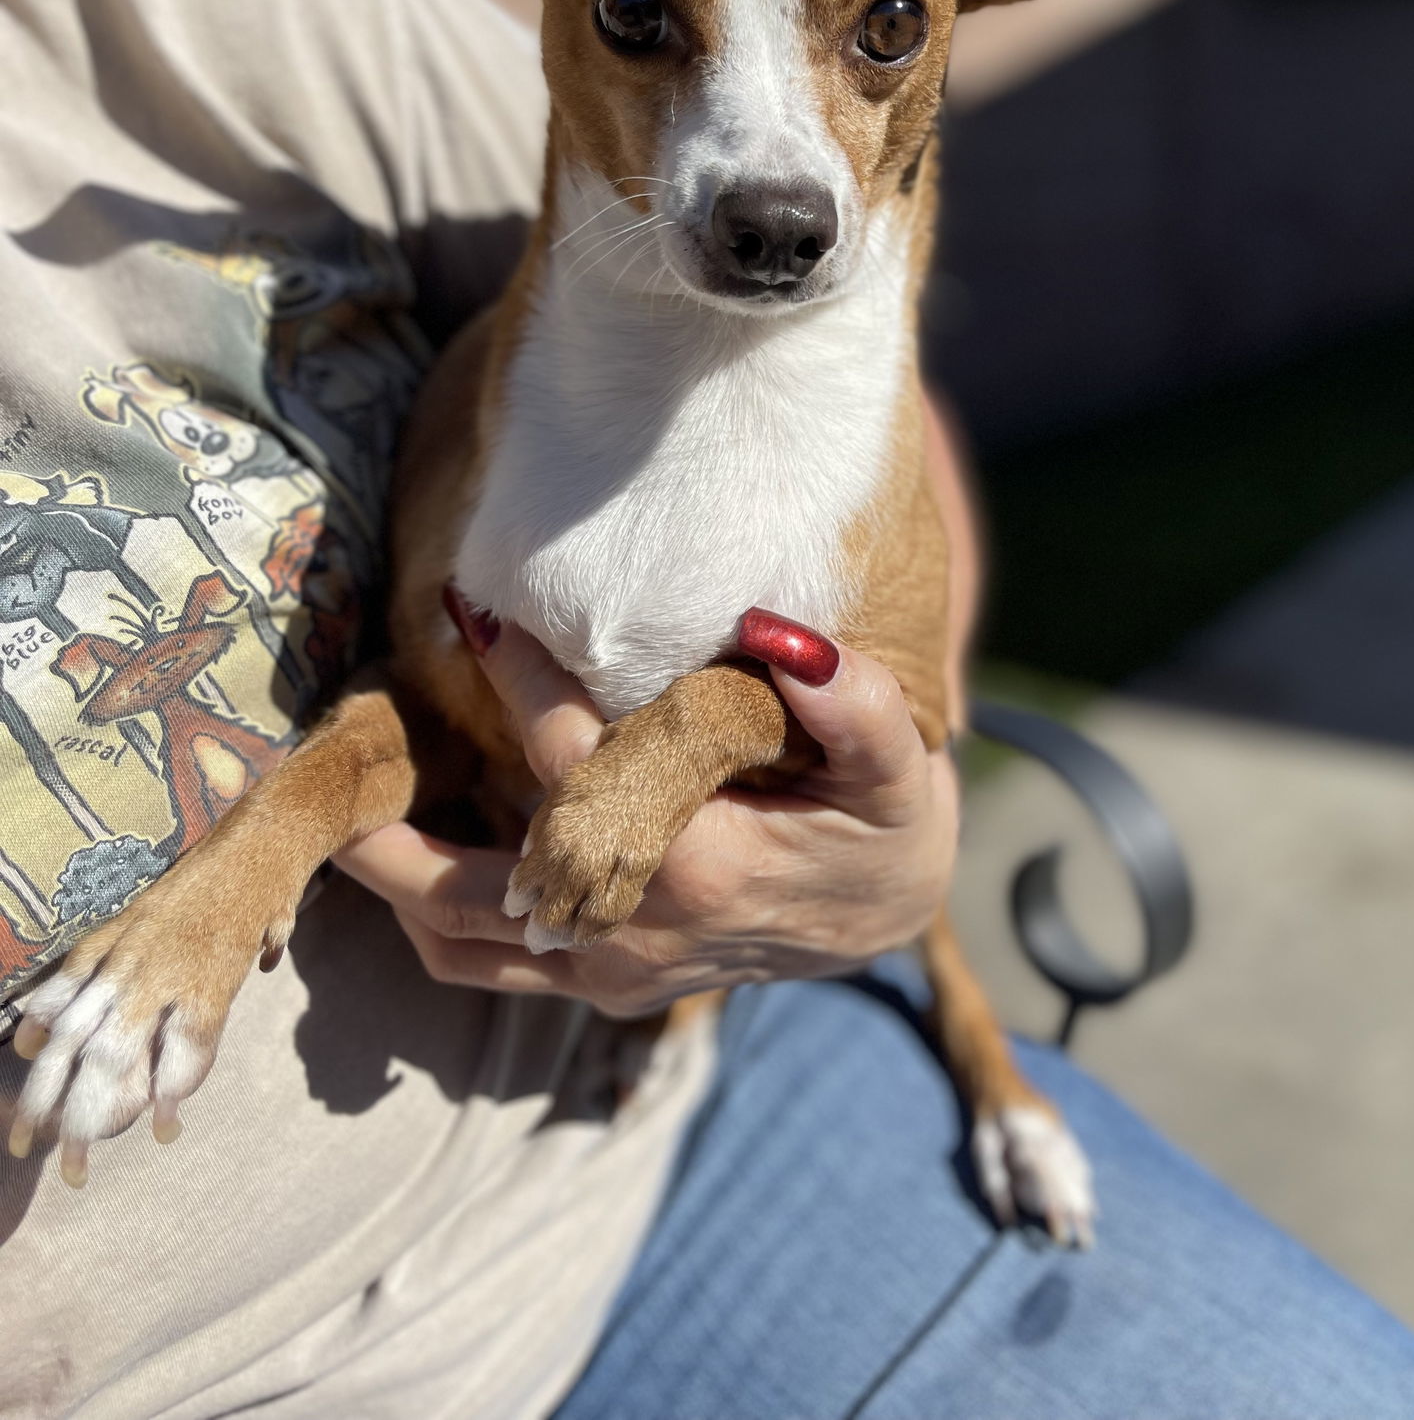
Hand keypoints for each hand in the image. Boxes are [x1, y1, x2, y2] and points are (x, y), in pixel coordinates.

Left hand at [334, 624, 958, 1016]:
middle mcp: (639, 928)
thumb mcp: (896, 763)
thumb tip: (788, 637)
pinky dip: (438, 924)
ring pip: (467, 947)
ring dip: (397, 889)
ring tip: (347, 819)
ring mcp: (615, 971)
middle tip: (333, 762)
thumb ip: (857, 704)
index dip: (521, 680)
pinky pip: (494, 967)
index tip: (476, 613)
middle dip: (390, 837)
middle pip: (473, 894)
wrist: (883, 912)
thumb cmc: (881, 820)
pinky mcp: (606, 985)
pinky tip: (414, 860)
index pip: (574, 763)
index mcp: (699, 862)